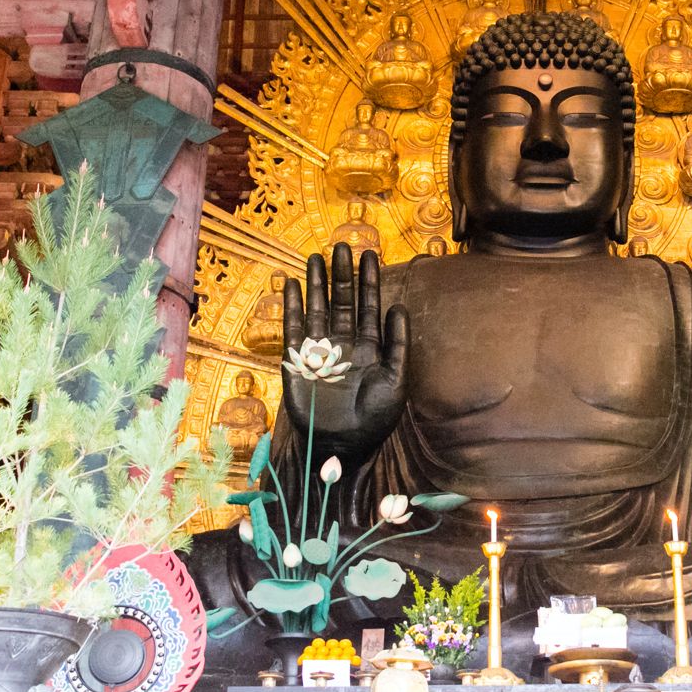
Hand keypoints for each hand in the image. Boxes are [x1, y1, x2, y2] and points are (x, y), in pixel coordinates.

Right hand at [282, 243, 408, 463]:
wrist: (342, 447)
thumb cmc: (374, 420)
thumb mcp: (396, 382)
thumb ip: (397, 344)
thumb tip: (398, 306)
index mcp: (370, 349)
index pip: (369, 307)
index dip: (369, 281)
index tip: (369, 254)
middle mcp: (345, 345)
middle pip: (342, 301)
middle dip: (343, 274)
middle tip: (342, 245)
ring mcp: (320, 352)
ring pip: (318, 309)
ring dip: (317, 283)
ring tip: (316, 257)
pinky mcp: (298, 361)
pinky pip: (294, 328)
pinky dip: (292, 307)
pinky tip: (292, 285)